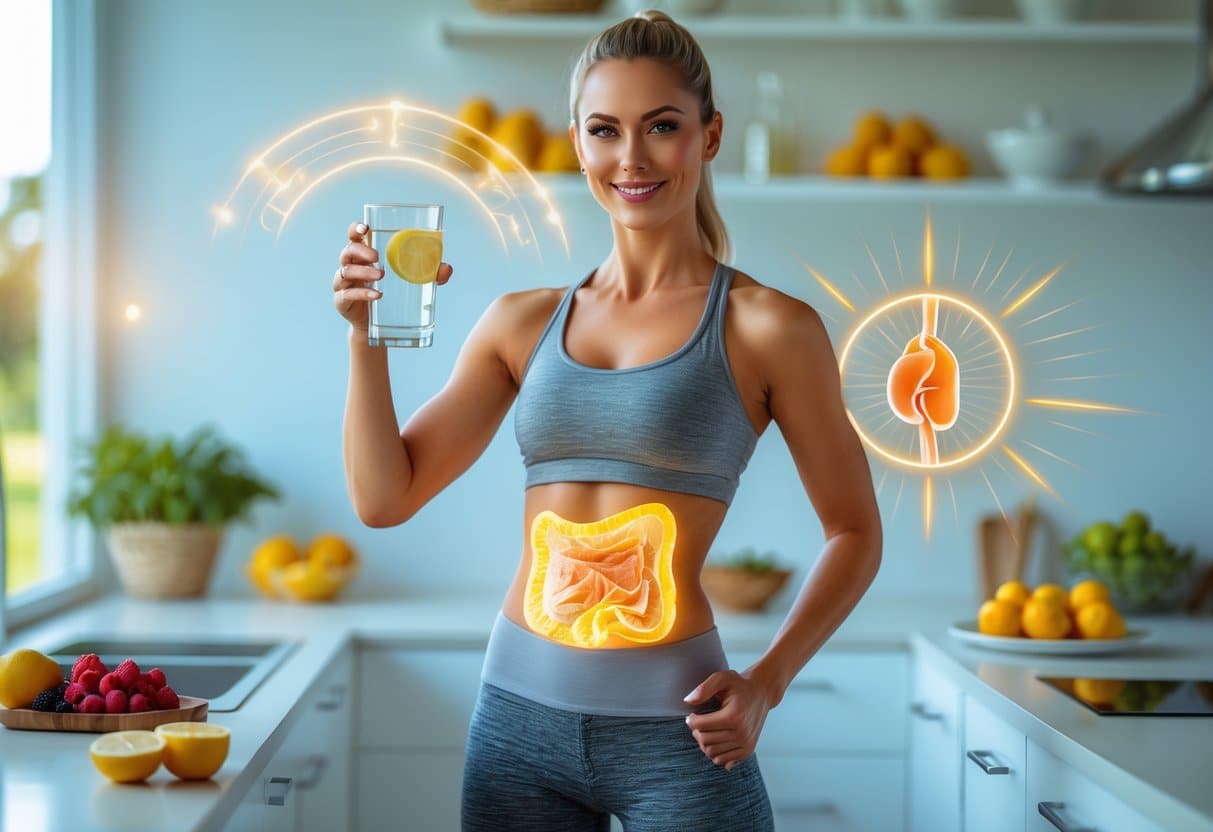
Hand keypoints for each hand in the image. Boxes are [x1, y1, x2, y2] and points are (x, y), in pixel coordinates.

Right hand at [334, 220, 452, 332]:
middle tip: (377, 257)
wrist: (382, 325)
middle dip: (360, 252)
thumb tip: (446, 269)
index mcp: (363, 255)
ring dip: (362, 272)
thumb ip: (429, 273)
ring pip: (345, 272)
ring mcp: (343, 284)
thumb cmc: (395, 294)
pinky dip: (362, 294)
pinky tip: (377, 295)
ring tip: (380, 275)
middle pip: (347, 251)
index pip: (354, 237)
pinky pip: (348, 295)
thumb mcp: (412, 281)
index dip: (356, 230)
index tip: (366, 228)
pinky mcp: (343, 301)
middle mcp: (350, 266)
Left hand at [683, 669, 774, 770]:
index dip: (691, 720)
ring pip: (711, 753)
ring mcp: (745, 744)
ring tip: (709, 730)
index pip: (700, 726)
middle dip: (697, 732)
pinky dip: (715, 752)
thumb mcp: (722, 678)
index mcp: (733, 716)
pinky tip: (717, 739)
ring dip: (705, 743)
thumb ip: (704, 688)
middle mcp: (741, 733)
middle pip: (704, 741)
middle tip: (700, 722)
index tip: (693, 714)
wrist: (762, 694)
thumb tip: (688, 701)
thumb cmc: (740, 685)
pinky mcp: (747, 751)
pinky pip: (722, 761)